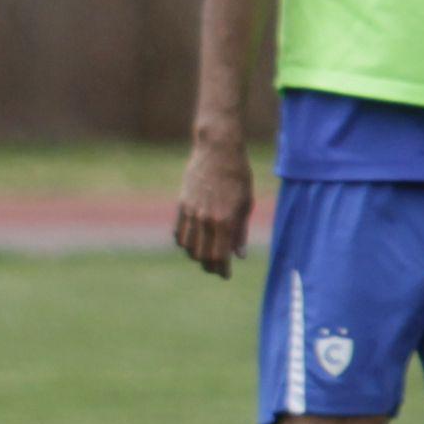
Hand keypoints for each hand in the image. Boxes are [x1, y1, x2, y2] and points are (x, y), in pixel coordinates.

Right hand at [171, 136, 254, 276]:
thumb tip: (239, 255)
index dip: (222, 269)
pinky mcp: (181, 204)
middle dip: (209, 266)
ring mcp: (191, 212)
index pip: (220, 256)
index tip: (225, 275)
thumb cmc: (238, 174)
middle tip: (216, 267)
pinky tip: (193, 241)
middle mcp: (205, 219)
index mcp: (225, 220)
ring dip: (196, 255)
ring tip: (205, 255)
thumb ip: (241, 231)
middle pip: (202, 255)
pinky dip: (184, 242)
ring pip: (187, 247)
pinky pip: (178, 232)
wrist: (218, 149)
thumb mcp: (246, 203)